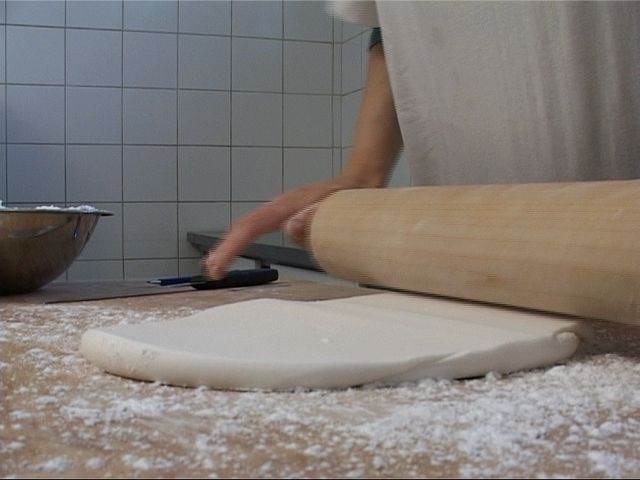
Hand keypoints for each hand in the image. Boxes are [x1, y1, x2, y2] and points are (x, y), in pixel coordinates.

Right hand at [202, 179, 356, 279]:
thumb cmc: (349, 198)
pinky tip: (236, 249)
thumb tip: (289, 228)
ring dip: (231, 244)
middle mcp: (280, 206)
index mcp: (287, 206)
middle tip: (211, 271)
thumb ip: (315, 219)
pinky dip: (244, 239)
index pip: (252, 227)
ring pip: (249, 225)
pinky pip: (259, 227)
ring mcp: (282, 208)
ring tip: (216, 266)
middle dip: (225, 248)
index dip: (233, 247)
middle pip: (244, 225)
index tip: (219, 266)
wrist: (360, 181)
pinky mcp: (287, 213)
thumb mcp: (338, 210)